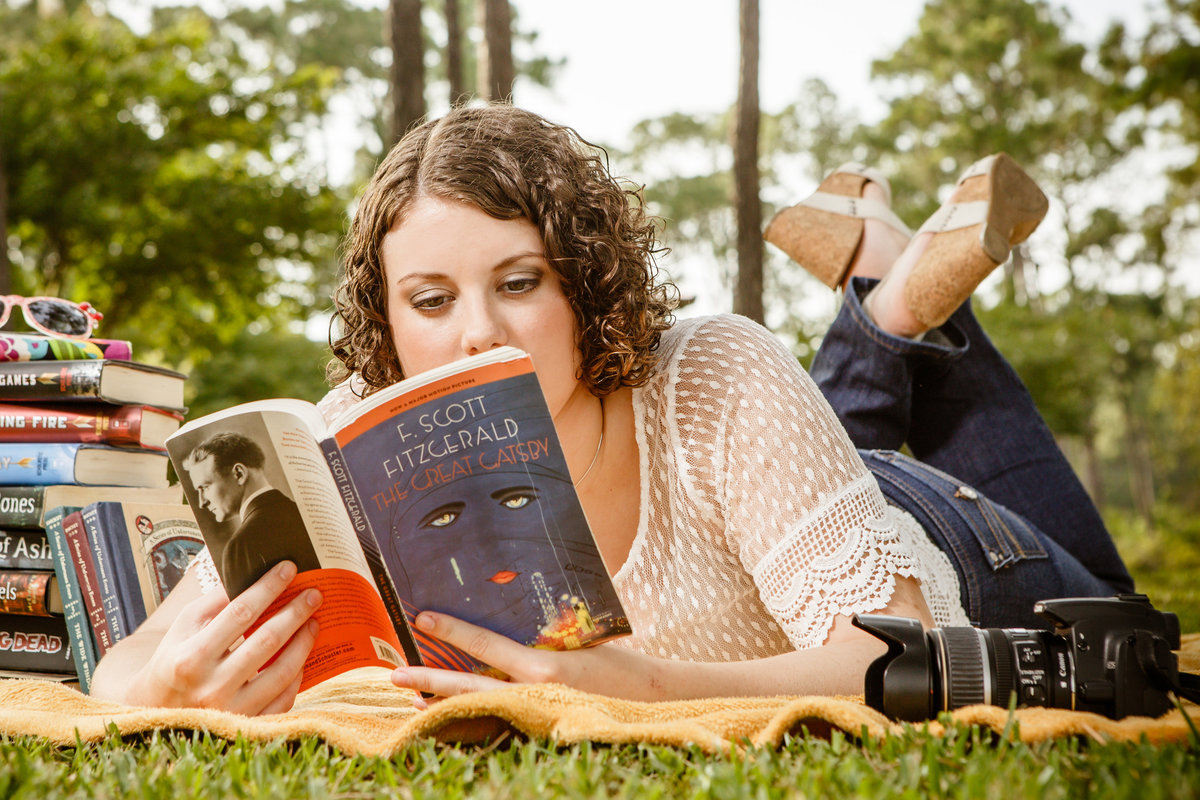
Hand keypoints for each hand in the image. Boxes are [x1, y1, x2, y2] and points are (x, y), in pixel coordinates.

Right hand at [123, 560, 321, 713]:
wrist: (155, 711)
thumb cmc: (174, 660)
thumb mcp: (184, 627)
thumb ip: (216, 602)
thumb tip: (255, 576)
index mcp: (191, 657)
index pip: (240, 613)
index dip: (268, 588)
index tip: (289, 568)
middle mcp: (211, 687)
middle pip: (267, 640)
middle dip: (296, 612)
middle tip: (314, 594)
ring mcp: (231, 711)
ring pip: (282, 672)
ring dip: (304, 642)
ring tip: (313, 621)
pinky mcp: (246, 727)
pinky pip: (284, 699)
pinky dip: (297, 675)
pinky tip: (302, 656)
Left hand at [389, 611, 663, 706]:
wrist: (652, 699)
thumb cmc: (618, 661)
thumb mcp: (581, 637)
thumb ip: (544, 630)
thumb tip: (507, 607)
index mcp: (545, 666)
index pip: (487, 643)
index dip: (452, 630)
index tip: (423, 618)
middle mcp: (534, 694)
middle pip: (469, 687)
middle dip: (429, 681)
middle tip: (395, 675)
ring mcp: (535, 716)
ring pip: (477, 710)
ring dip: (443, 704)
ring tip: (411, 700)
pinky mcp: (539, 730)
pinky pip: (496, 723)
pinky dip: (470, 718)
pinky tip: (449, 715)